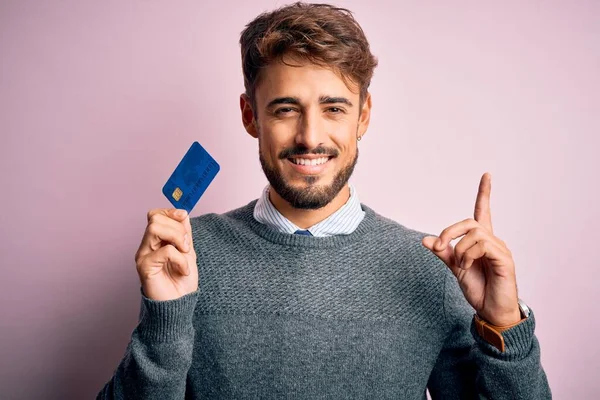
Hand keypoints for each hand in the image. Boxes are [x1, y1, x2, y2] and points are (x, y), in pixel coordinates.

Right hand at [134, 208, 197, 300]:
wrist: (179, 305)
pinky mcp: (144, 267)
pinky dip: (180, 259)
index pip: (155, 215)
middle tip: (186, 246)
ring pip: (155, 228)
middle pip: (155, 218)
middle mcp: (146, 246)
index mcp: (155, 241)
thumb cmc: (182, 282)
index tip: (183, 216)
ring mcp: (143, 256)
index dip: (169, 212)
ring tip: (185, 254)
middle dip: (177, 228)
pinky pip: (165, 251)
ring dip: (177, 238)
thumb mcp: (188, 252)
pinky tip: (184, 270)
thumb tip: (183, 214)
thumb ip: (184, 233)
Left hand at [422, 172, 520, 325]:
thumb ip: (443, 253)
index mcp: (481, 240)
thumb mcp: (455, 268)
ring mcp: (500, 249)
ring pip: (474, 233)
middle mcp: (493, 240)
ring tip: (460, 264)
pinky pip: (482, 245)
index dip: (484, 193)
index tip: (487, 175)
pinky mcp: (504, 259)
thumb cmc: (478, 288)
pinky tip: (468, 266)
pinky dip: (468, 254)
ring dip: (459, 248)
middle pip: (469, 221)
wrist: (490, 310)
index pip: (483, 211)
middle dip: (449, 231)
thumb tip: (425, 239)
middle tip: (439, 246)